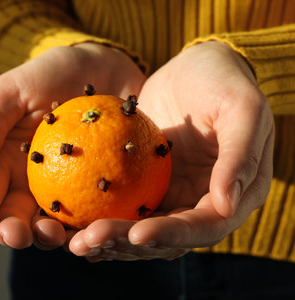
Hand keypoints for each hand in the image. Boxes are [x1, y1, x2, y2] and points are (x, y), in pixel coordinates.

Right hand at [0, 43, 145, 248]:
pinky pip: (90, 214)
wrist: (102, 67)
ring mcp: (64, 188)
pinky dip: (86, 227)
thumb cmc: (51, 74)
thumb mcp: (12, 92)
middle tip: (18, 235)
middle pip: (14, 216)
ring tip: (53, 234)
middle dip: (11, 232)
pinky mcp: (96, 189)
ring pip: (49, 224)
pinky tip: (89, 231)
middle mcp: (29, 181)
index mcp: (2, 160)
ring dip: (47, 236)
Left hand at [69, 41, 274, 260]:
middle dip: (126, 244)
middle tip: (88, 241)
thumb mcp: (242, 109)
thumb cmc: (223, 82)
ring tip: (74, 242)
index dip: (171, 235)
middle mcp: (201, 204)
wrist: (196, 70)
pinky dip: (100, 220)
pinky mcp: (145, 185)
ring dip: (108, 241)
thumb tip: (227, 205)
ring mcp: (171, 196)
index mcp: (234, 196)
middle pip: (164, 238)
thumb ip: (239, 155)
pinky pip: (123, 209)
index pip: (203, 227)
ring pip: (139, 230)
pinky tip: (73, 227)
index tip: (137, 233)